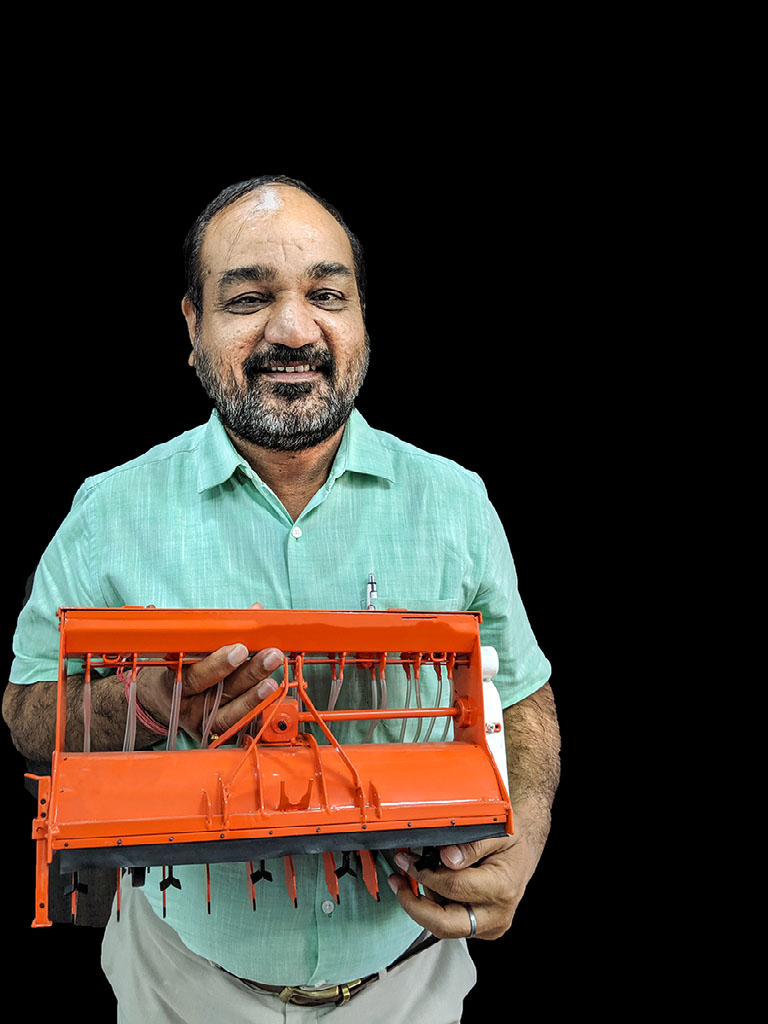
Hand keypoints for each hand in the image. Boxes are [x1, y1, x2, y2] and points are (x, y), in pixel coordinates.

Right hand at [135, 602, 282, 742]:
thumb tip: (252, 609)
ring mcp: (202, 722)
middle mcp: (187, 706)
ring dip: (256, 694)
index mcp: (173, 683)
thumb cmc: (176, 666)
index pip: (195, 676)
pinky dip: (255, 709)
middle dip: (249, 673)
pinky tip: (270, 695)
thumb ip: (215, 629)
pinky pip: (237, 724)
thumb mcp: (185, 647)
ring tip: (274, 679)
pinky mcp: (215, 732)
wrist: (159, 702)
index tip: (241, 648)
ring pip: (231, 712)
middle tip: (271, 656)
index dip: (218, 664)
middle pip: (220, 692)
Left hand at [387, 833, 537, 940]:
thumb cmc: (513, 840)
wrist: (525, 852)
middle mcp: (497, 914)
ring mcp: (490, 926)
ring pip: (444, 925)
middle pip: (445, 924)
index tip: (408, 861)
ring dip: (423, 902)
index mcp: (501, 888)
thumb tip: (446, 857)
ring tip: (416, 873)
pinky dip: (436, 905)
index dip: (426, 874)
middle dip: (414, 905)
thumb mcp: (497, 831)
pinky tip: (433, 883)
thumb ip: (471, 844)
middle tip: (397, 884)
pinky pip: (451, 923)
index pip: (454, 887)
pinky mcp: (482, 929)